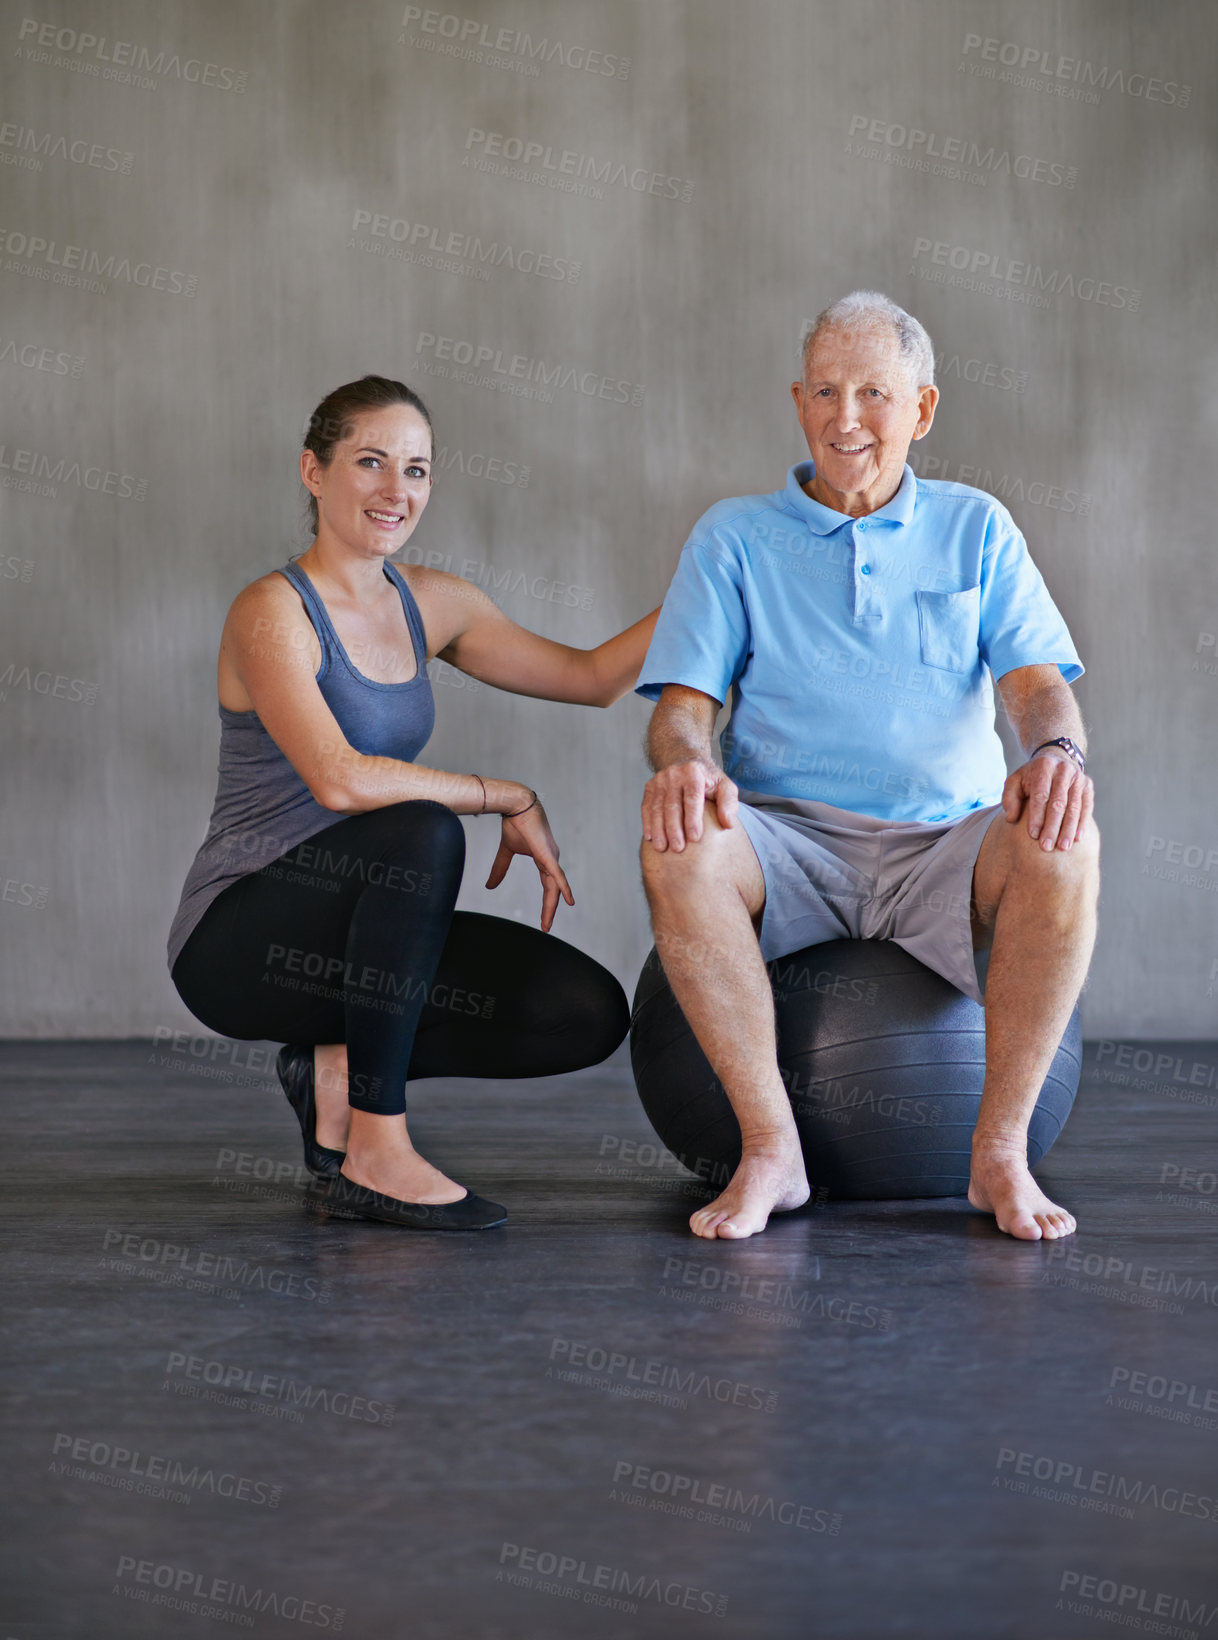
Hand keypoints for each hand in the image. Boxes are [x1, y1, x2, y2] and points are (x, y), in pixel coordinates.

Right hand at [485, 798, 573, 931]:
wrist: (516, 805)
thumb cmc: (515, 823)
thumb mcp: (507, 851)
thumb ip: (500, 868)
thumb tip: (489, 886)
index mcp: (544, 859)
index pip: (548, 885)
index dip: (547, 902)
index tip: (544, 918)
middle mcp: (551, 859)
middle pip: (553, 890)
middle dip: (549, 909)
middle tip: (546, 927)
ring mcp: (552, 857)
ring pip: (555, 887)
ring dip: (552, 905)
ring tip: (548, 923)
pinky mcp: (548, 854)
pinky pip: (558, 875)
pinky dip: (564, 888)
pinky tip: (569, 901)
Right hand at [641, 759, 737, 851]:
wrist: (687, 762)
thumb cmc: (709, 781)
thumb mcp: (725, 787)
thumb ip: (729, 804)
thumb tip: (728, 824)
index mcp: (693, 772)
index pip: (692, 798)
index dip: (692, 819)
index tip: (694, 838)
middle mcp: (674, 774)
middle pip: (672, 805)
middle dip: (674, 828)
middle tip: (678, 848)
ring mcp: (659, 780)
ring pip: (657, 808)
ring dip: (659, 829)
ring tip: (662, 847)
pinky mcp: (650, 787)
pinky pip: (646, 807)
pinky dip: (647, 823)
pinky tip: (650, 837)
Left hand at [1001, 751, 1093, 851]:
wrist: (1056, 759)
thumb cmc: (1031, 777)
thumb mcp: (1015, 781)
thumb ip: (1009, 798)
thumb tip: (1010, 818)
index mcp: (1043, 767)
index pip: (1041, 795)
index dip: (1037, 816)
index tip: (1033, 835)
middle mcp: (1063, 770)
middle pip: (1059, 803)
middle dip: (1052, 827)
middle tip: (1046, 846)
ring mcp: (1078, 777)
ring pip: (1074, 807)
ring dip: (1069, 829)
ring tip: (1063, 847)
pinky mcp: (1088, 786)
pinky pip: (1087, 807)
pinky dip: (1082, 823)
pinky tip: (1078, 838)